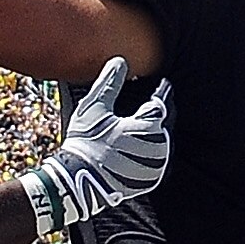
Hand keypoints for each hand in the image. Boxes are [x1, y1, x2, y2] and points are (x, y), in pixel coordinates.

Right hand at [18, 58, 170, 233]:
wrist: (78, 182)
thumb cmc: (86, 143)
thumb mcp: (95, 108)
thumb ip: (110, 83)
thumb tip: (121, 61)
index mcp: (149, 126)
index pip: (162, 101)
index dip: (161, 91)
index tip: (162, 84)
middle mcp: (159, 148)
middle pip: (165, 121)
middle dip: (160, 111)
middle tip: (155, 102)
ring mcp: (156, 167)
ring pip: (164, 141)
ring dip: (158, 132)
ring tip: (148, 124)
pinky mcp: (150, 180)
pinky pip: (159, 160)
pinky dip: (153, 150)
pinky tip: (142, 145)